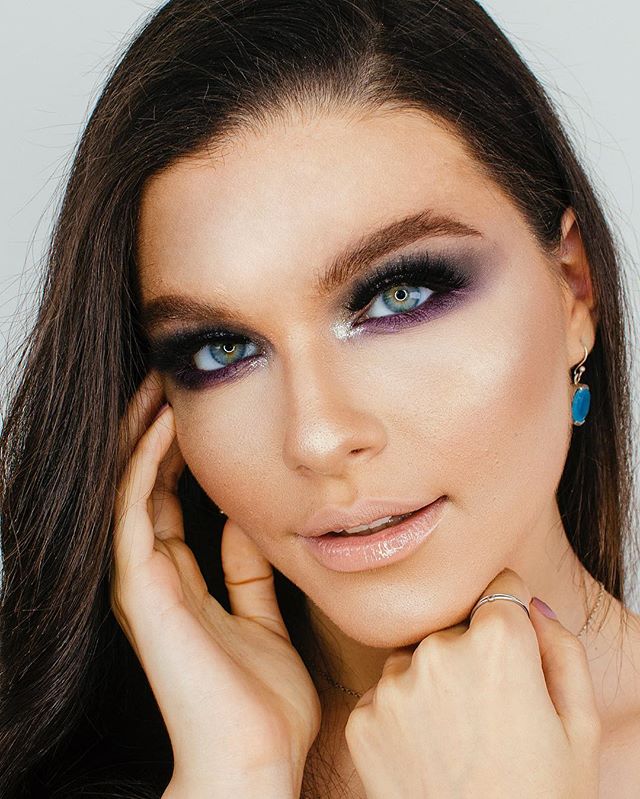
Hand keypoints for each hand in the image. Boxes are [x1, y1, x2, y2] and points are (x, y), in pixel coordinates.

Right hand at [110, 371, 320, 794]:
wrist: (254, 763)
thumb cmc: (262, 704)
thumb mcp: (263, 620)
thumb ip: (250, 574)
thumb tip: (249, 522)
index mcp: (179, 583)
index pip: (168, 502)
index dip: (178, 456)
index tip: (196, 413)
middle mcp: (152, 577)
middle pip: (143, 487)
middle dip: (152, 434)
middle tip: (169, 384)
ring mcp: (141, 582)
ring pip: (130, 488)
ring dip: (141, 436)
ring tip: (157, 387)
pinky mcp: (142, 588)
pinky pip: (136, 510)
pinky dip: (146, 464)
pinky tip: (162, 425)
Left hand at [343, 568, 600, 798]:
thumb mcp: (580, 727)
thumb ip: (561, 649)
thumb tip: (532, 603)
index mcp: (498, 643)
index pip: (502, 588)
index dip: (513, 618)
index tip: (515, 648)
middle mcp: (437, 650)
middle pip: (456, 627)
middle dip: (472, 654)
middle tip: (491, 714)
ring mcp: (392, 686)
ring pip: (417, 659)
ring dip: (432, 681)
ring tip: (458, 737)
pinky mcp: (361, 719)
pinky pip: (385, 694)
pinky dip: (402, 714)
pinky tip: (427, 754)